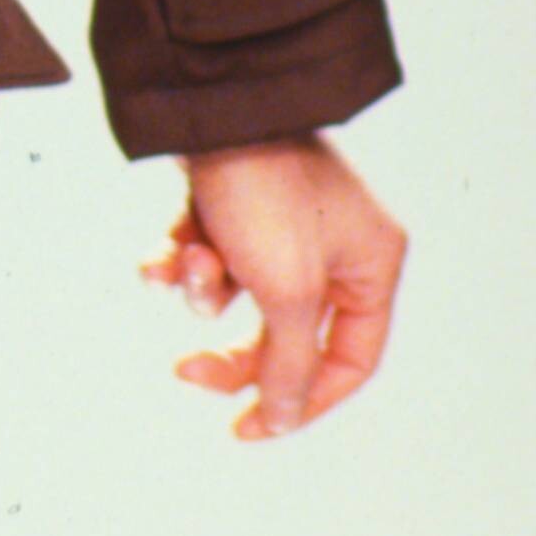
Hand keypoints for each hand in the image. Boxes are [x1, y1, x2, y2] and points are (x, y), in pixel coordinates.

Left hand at [141, 134, 406, 442]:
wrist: (212, 109)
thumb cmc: (267, 189)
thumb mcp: (287, 291)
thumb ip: (289, 364)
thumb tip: (282, 418)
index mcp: (371, 265)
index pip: (351, 361)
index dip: (301, 401)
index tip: (248, 427)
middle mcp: (336, 247)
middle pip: (285, 337)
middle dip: (232, 352)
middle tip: (187, 370)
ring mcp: (285, 224)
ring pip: (240, 295)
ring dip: (204, 287)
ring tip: (191, 259)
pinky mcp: (238, 206)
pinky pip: (211, 256)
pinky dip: (183, 257)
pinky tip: (163, 251)